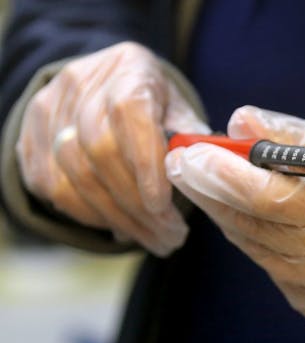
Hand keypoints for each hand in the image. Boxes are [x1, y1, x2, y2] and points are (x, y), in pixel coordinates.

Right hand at [17, 42, 208, 255]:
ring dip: (118, 218)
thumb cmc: (155, 106)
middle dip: (138, 205)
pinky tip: (121, 227)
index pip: (130, 113)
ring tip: (153, 240)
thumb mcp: (181, 112)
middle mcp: (81, 83)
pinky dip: (90, 216)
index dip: (145, 164)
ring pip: (75, 175)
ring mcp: (49, 110)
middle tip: (170, 237)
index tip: (163, 207)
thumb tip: (202, 175)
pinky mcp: (31, 138)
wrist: (108, 92)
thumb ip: (192, 139)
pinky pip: (54, 188)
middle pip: (100, 151)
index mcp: (129, 68)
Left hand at [165, 106, 304, 324]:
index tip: (191, 154)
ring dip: (225, 214)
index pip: (276, 197)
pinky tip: (244, 217)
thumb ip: (295, 136)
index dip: (226, 176)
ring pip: (255, 247)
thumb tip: (239, 120)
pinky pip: (269, 267)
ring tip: (205, 184)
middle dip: (210, 192)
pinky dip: (252, 239)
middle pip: (255, 226)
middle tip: (181, 164)